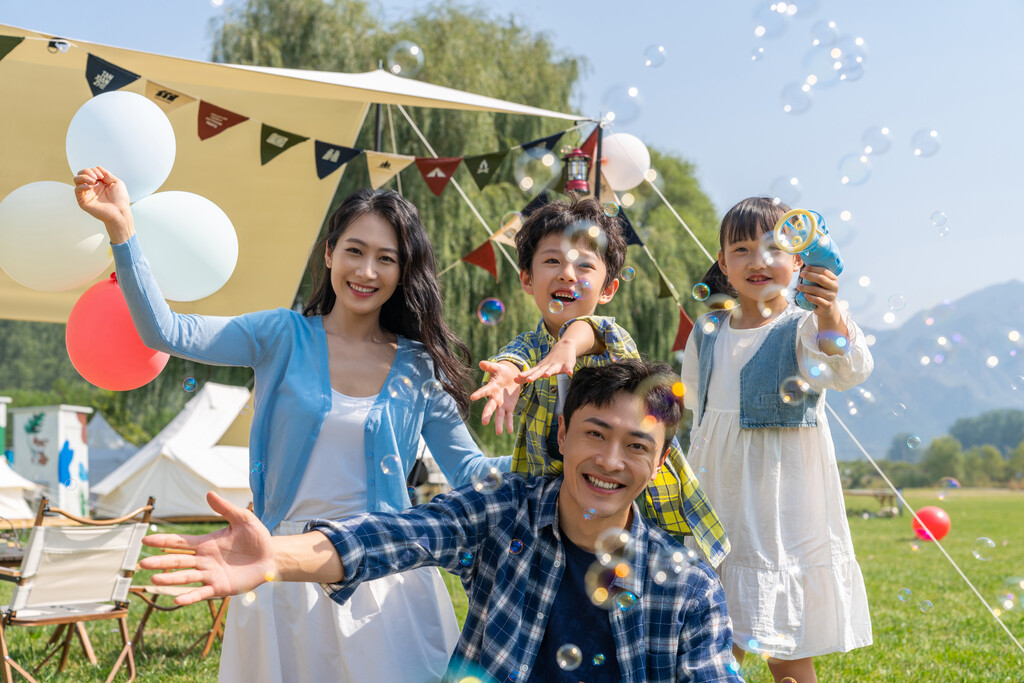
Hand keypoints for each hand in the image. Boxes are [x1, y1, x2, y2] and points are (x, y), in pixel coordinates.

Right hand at [73, 166, 133, 241]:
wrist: (120, 212)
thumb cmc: (120, 199)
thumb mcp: (116, 182)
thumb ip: (106, 174)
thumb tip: (97, 167)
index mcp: (99, 183)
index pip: (90, 171)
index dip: (94, 170)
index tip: (102, 176)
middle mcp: (92, 187)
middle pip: (81, 173)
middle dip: (87, 171)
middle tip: (96, 177)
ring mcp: (87, 193)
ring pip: (77, 179)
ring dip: (84, 177)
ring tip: (93, 181)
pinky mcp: (83, 200)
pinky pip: (77, 190)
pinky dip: (82, 186)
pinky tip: (90, 187)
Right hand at [140, 492, 274, 604]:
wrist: (272, 556)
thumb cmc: (257, 537)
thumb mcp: (242, 519)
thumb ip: (225, 508)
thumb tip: (209, 493)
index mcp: (206, 544)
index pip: (180, 542)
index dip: (163, 541)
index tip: (145, 540)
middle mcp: (204, 560)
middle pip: (178, 561)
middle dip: (160, 562)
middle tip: (143, 564)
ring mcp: (210, 575)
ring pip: (186, 577)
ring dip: (170, 579)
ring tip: (154, 580)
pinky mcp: (220, 587)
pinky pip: (202, 593)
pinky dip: (189, 596)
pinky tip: (177, 599)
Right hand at [470, 360, 520, 434]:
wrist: (511, 377)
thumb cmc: (502, 372)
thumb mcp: (498, 368)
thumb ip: (490, 367)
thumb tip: (481, 363)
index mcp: (491, 388)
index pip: (484, 391)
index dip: (479, 394)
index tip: (472, 397)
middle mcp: (495, 398)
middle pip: (490, 407)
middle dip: (488, 414)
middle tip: (484, 422)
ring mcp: (502, 404)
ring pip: (500, 415)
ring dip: (499, 423)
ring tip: (499, 433)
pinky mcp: (509, 407)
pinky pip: (509, 416)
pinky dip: (509, 424)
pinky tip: (509, 431)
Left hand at [515, 339, 576, 383]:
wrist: (565, 346)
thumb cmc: (550, 361)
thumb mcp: (539, 368)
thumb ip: (528, 374)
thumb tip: (514, 380)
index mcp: (541, 368)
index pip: (531, 372)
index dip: (525, 375)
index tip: (517, 378)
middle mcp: (548, 366)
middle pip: (540, 371)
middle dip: (534, 375)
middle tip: (528, 379)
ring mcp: (557, 365)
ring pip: (553, 369)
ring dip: (550, 372)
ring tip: (546, 375)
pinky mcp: (567, 364)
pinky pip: (568, 368)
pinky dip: (568, 370)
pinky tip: (570, 373)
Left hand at [797, 266, 841, 320]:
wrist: (827, 308)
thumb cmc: (822, 292)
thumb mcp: (822, 284)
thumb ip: (817, 276)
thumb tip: (804, 267)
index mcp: (834, 279)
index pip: (824, 271)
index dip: (814, 269)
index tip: (805, 268)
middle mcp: (835, 287)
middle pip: (821, 279)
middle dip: (809, 275)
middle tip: (801, 274)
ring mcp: (832, 296)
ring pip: (817, 290)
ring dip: (806, 288)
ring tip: (798, 287)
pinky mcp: (827, 305)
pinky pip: (817, 300)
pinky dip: (810, 297)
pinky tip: (804, 295)